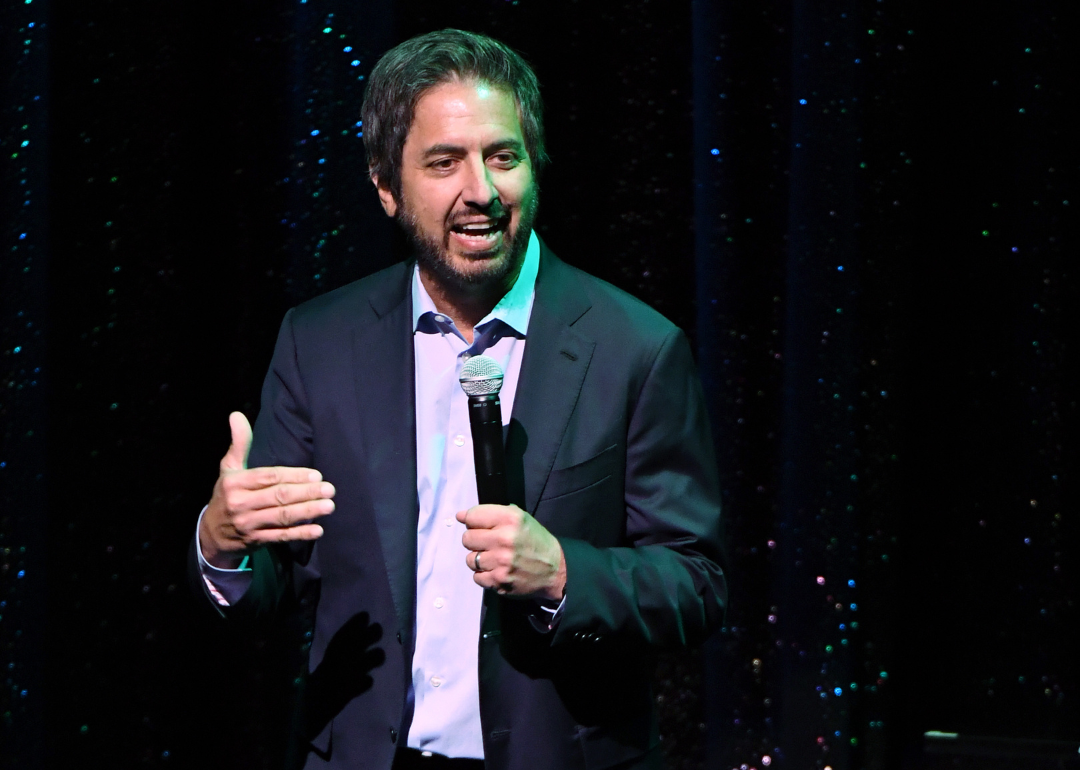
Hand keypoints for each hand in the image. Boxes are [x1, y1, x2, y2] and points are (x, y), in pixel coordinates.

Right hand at [199, 412, 334, 568]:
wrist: (211, 534)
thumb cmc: (227, 494)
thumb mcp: (228, 468)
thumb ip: (239, 443)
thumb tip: (237, 415)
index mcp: (236, 483)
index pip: (269, 477)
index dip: (294, 476)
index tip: (316, 475)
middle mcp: (241, 503)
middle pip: (279, 497)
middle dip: (306, 493)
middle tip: (330, 489)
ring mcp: (248, 524)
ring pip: (282, 517)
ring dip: (308, 511)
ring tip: (329, 506)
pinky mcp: (256, 541)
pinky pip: (281, 537)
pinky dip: (299, 534)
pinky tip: (318, 530)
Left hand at [457, 504, 565, 600]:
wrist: (556, 570)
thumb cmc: (536, 542)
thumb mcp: (521, 519)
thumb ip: (492, 514)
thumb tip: (461, 516)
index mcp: (510, 519)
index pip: (472, 516)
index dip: (471, 521)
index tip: (474, 525)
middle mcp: (504, 539)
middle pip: (467, 538)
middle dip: (475, 541)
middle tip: (488, 543)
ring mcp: (501, 562)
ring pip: (470, 559)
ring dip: (479, 559)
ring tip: (494, 558)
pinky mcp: (499, 581)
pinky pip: (476, 577)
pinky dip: (484, 575)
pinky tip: (497, 570)